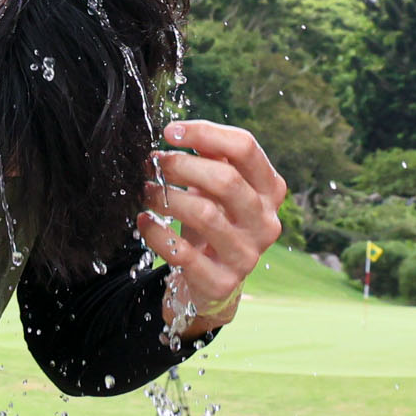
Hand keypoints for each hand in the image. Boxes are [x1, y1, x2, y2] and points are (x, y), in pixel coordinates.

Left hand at [141, 119, 288, 337]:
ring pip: (205, 214)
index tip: (170, 132)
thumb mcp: (218, 187)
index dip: (205, 133)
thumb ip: (210, 157)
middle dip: (181, 166)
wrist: (212, 278)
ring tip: (146, 191)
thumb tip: (178, 133)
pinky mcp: (222, 282)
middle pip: (226, 179)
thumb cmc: (215, 219)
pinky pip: (183, 253)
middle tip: (154, 164)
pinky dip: (157, 233)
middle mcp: (266, 222)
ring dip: (167, 197)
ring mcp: (247, 255)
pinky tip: (144, 221)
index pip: (245, 147)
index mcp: (271, 189)